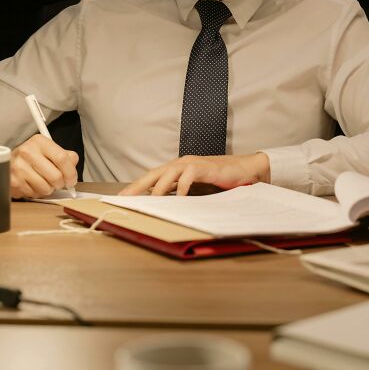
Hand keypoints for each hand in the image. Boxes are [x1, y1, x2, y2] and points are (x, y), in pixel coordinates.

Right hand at [10, 134, 78, 198]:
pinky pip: (34, 194)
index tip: (72, 180)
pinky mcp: (14, 182)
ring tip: (42, 182)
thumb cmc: (32, 157)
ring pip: (46, 188)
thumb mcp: (48, 150)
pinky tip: (32, 184)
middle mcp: (27, 152)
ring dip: (48, 189)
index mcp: (39, 141)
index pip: (62, 158)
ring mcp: (19, 167)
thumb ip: (65, 156)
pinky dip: (37, 193)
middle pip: (56, 176)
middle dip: (60, 184)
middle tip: (57, 182)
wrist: (9, 163)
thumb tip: (73, 164)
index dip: (71, 173)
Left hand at [119, 152, 270, 195]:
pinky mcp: (206, 167)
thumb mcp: (197, 188)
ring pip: (169, 172)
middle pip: (155, 173)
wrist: (245, 169)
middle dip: (138, 185)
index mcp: (177, 169)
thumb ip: (180, 192)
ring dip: (158, 186)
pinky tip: (179, 196)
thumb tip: (163, 205)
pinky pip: (190, 175)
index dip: (137, 186)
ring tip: (150, 199)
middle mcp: (181, 164)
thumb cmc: (220, 179)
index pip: (152, 177)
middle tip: (125, 196)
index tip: (122, 197)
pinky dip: (183, 185)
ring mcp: (193, 164)